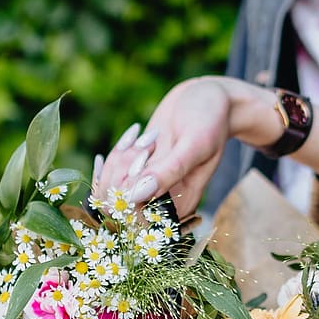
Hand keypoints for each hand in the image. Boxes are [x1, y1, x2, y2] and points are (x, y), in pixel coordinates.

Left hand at [94, 78, 234, 216]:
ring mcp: (146, 189)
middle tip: (148, 143)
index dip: (128, 191)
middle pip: (117, 205)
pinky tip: (134, 135)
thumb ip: (169, 172)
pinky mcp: (135, 174)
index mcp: (179, 208)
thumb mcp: (194, 144)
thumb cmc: (210, 120)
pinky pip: (108, 176)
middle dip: (122, 171)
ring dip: (120, 159)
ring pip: (109, 188)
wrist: (209, 99)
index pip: (137, 219)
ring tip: (147, 137)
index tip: (146, 157)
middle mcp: (161, 203)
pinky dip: (115, 154)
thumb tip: (135, 196)